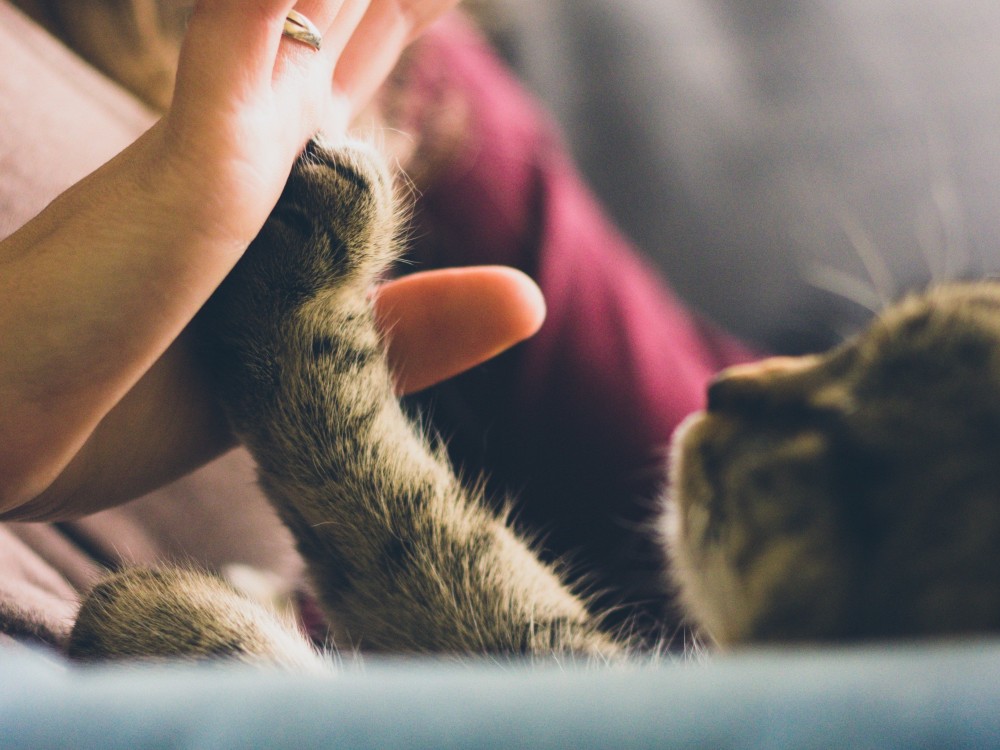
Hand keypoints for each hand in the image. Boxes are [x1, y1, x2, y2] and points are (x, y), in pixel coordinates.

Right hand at [0, 0, 480, 516]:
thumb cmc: (136, 402)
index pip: (373, 31)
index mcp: (290, 161)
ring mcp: (229, 129)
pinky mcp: (193, 163)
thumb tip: (532, 298)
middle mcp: (262, 120)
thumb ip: (418, 326)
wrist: (8, 440)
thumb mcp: (315, 367)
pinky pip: (252, 27)